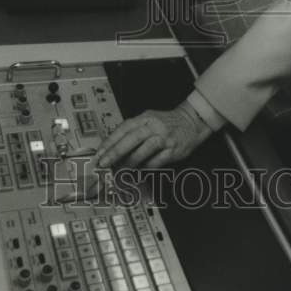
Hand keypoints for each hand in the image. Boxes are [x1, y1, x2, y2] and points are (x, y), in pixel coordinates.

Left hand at [95, 103, 210, 168]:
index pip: (123, 128)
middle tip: (104, 163)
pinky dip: (146, 167)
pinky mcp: (173, 149)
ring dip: (130, 162)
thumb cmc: (166, 123)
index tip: (99, 153)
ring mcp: (164, 137)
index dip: (109, 141)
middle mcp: (153, 126)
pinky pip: (157, 161)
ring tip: (120, 171)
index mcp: (144, 118)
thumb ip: (131, 132)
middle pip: (131, 138)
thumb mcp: (148, 120)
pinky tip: (139, 171)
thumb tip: (112, 148)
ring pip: (143, 150)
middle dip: (115, 152)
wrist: (191, 122)